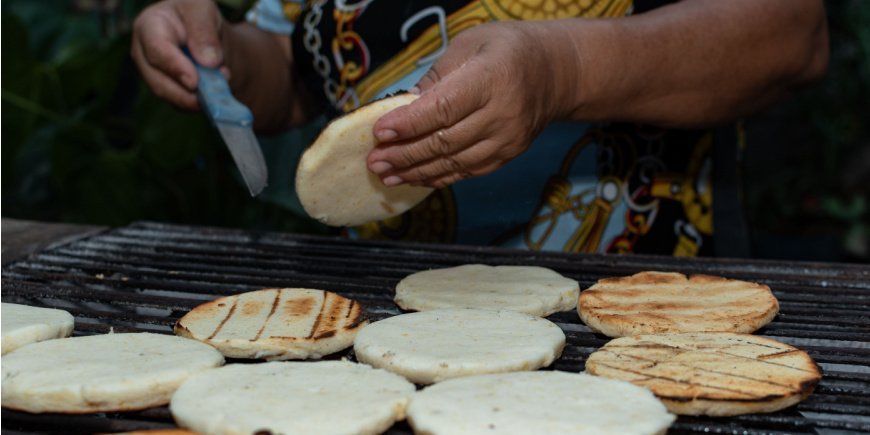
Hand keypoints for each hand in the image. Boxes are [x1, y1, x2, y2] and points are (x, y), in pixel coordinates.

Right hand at [131, 0, 226, 110]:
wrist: (202, 32)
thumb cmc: (196, 15)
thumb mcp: (202, 10)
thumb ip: (204, 31)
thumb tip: (209, 62)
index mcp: (148, 26)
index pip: (157, 50)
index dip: (175, 68)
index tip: (194, 82)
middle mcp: (143, 53)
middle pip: (158, 81)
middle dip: (187, 92)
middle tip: (215, 92)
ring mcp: (151, 73)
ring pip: (169, 95)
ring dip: (196, 97)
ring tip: (221, 86)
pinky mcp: (165, 88)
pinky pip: (180, 103)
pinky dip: (198, 101)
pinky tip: (216, 92)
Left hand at [367, 22, 566, 188]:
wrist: (556, 73)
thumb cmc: (507, 50)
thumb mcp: (471, 44)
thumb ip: (437, 76)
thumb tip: (403, 106)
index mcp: (492, 78)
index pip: (444, 108)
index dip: (409, 124)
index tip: (379, 132)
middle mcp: (503, 113)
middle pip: (445, 141)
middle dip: (404, 154)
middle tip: (374, 160)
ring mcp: (508, 139)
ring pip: (454, 162)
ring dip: (416, 172)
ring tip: (385, 174)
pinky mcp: (508, 155)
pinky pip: (468, 171)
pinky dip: (438, 177)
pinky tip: (414, 178)